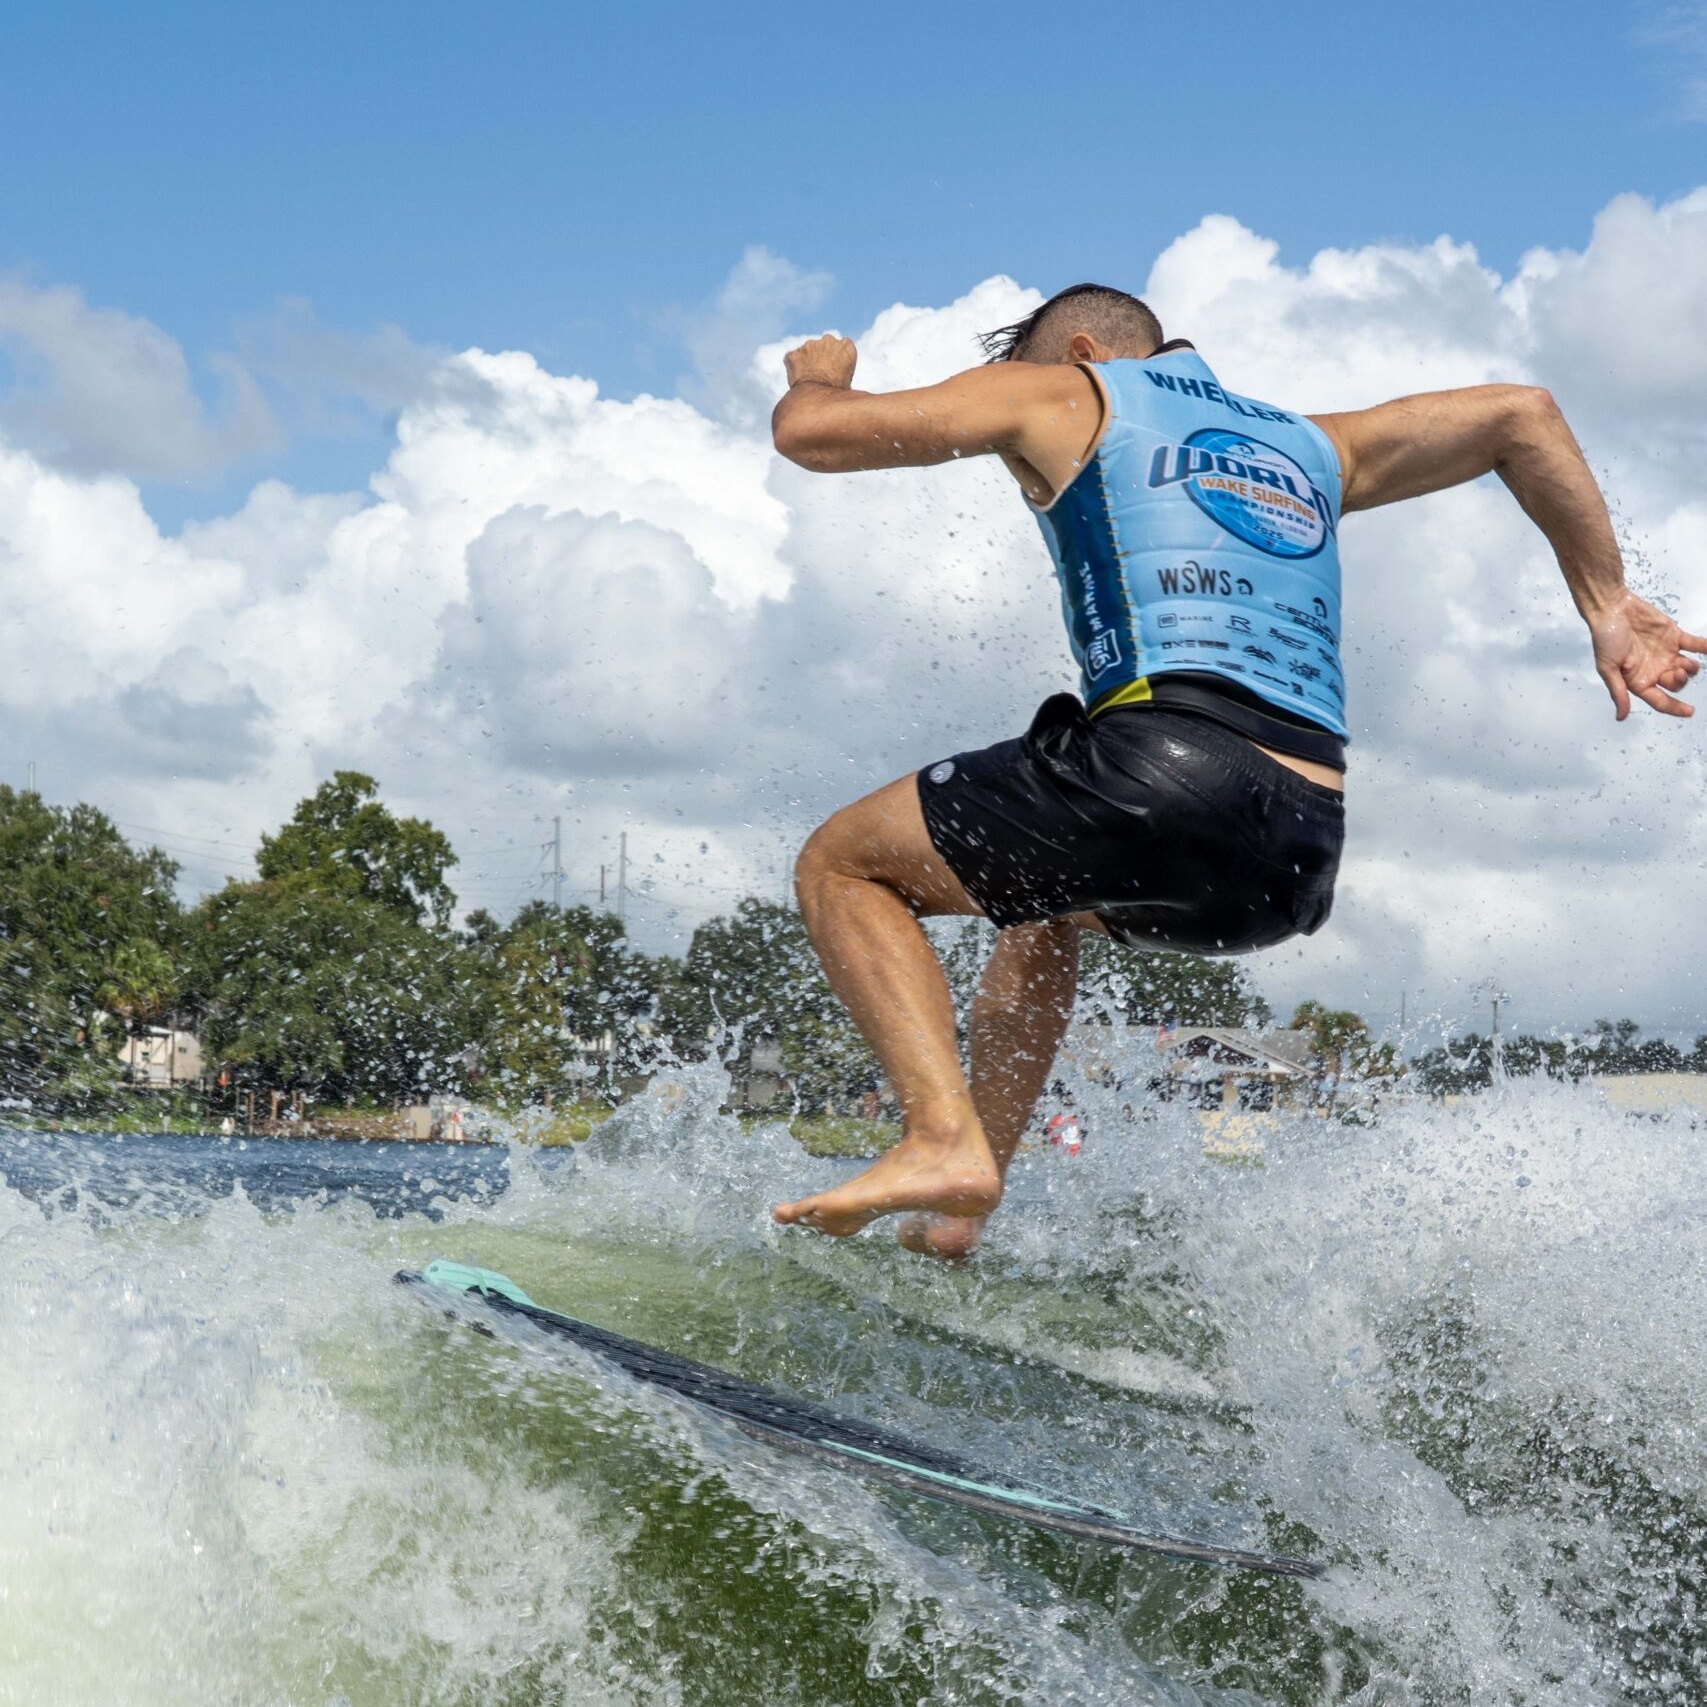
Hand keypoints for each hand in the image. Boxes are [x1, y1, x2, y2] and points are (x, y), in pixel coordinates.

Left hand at [784, 333, 855, 390]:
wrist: (819, 399)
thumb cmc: (837, 395)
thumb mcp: (848, 382)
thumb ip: (842, 370)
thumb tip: (838, 376)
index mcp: (846, 346)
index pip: (842, 346)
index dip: (837, 358)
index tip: (835, 368)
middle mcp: (828, 340)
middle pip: (824, 346)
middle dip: (821, 356)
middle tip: (821, 374)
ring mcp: (809, 345)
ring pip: (807, 351)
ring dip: (807, 361)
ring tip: (809, 380)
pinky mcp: (794, 353)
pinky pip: (792, 359)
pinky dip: (793, 368)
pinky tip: (798, 381)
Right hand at [1588, 590, 1706, 718]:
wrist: (1612, 608)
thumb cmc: (1605, 638)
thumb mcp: (1607, 668)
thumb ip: (1618, 692)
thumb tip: (1621, 717)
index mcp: (1638, 680)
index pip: (1659, 700)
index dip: (1675, 708)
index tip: (1689, 711)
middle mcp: (1654, 669)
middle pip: (1677, 684)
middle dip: (1680, 681)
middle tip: (1676, 671)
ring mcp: (1666, 652)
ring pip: (1688, 667)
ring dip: (1691, 668)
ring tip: (1683, 662)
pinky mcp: (1674, 636)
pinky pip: (1696, 645)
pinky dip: (1706, 648)